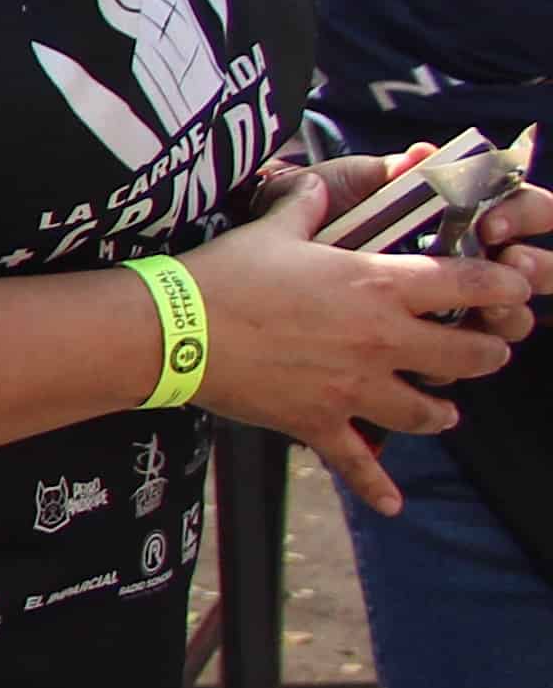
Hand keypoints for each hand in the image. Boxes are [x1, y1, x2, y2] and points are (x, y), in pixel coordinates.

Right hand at [185, 174, 539, 517]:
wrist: (172, 330)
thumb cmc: (224, 273)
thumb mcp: (273, 227)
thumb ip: (309, 205)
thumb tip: (315, 182)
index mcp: (378, 285)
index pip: (468, 282)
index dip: (504, 284)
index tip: (516, 287)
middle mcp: (381, 340)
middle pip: (468, 357)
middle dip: (488, 353)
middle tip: (488, 350)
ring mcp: (354, 388)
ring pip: (428, 413)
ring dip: (441, 411)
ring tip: (443, 410)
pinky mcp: (320, 423)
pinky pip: (359, 464)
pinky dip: (377, 488)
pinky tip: (393, 504)